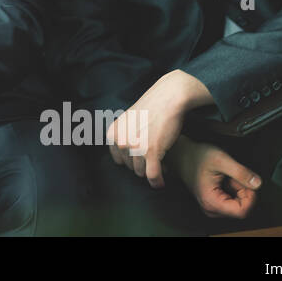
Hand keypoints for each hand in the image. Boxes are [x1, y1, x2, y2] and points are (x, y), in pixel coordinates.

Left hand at [107, 69, 210, 187]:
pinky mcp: (151, 151)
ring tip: (161, 163)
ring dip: (152, 172)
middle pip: (131, 168)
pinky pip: (153, 176)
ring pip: (142, 173)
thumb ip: (123, 137)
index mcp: (113, 134)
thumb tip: (125, 157)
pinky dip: (157, 182)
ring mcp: (135, 147)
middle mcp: (121, 141)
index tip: (142, 158)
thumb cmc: (151, 109)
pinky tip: (162, 182)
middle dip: (144, 166)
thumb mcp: (128, 121)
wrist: (168, 98)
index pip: (119, 161)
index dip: (132, 162)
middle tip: (155, 159)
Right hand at [171, 136, 260, 218]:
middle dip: (243, 192)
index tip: (246, 182)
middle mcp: (210, 208)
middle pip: (240, 209)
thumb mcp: (221, 160)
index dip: (249, 197)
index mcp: (211, 201)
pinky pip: (232, 202)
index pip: (241, 211)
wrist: (183, 154)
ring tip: (228, 176)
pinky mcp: (214, 203)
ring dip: (238, 190)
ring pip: (237, 205)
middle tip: (234, 176)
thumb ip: (241, 172)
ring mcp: (212, 206)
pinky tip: (225, 179)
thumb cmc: (197, 156)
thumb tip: (257, 184)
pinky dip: (234, 190)